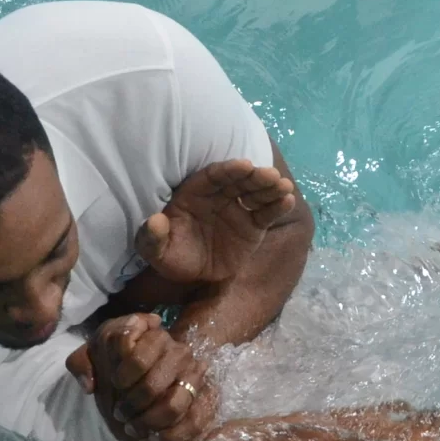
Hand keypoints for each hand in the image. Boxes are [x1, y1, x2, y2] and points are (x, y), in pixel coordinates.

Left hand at [76, 315, 219, 440]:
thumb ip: (82, 363)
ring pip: (174, 403)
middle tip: (118, 413)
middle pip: (152, 383)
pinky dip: (173, 433)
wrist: (160, 362)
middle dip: (132, 404)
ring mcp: (194, 371)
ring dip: (149, 421)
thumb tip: (90, 384)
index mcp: (148, 331)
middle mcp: (176, 348)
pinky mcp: (206, 393)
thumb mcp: (97, 354)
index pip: (133, 347)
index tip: (114, 382)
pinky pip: (194, 418)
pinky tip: (156, 437)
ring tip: (133, 428)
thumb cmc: (121, 360)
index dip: (122, 371)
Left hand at [135, 159, 301, 285]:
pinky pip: (265, 214)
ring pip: (255, 194)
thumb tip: (155, 222)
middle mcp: (218, 197)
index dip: (228, 170)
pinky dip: (277, 207)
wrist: (191, 274)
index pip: (212, 177)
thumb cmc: (172, 255)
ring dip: (270, 188)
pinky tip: (287, 200)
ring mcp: (237, 210)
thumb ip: (152, 237)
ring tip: (284, 186)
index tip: (244, 165)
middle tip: (270, 174)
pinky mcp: (252, 227)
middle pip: (238, 182)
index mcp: (194, 195)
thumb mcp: (156, 251)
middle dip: (254, 176)